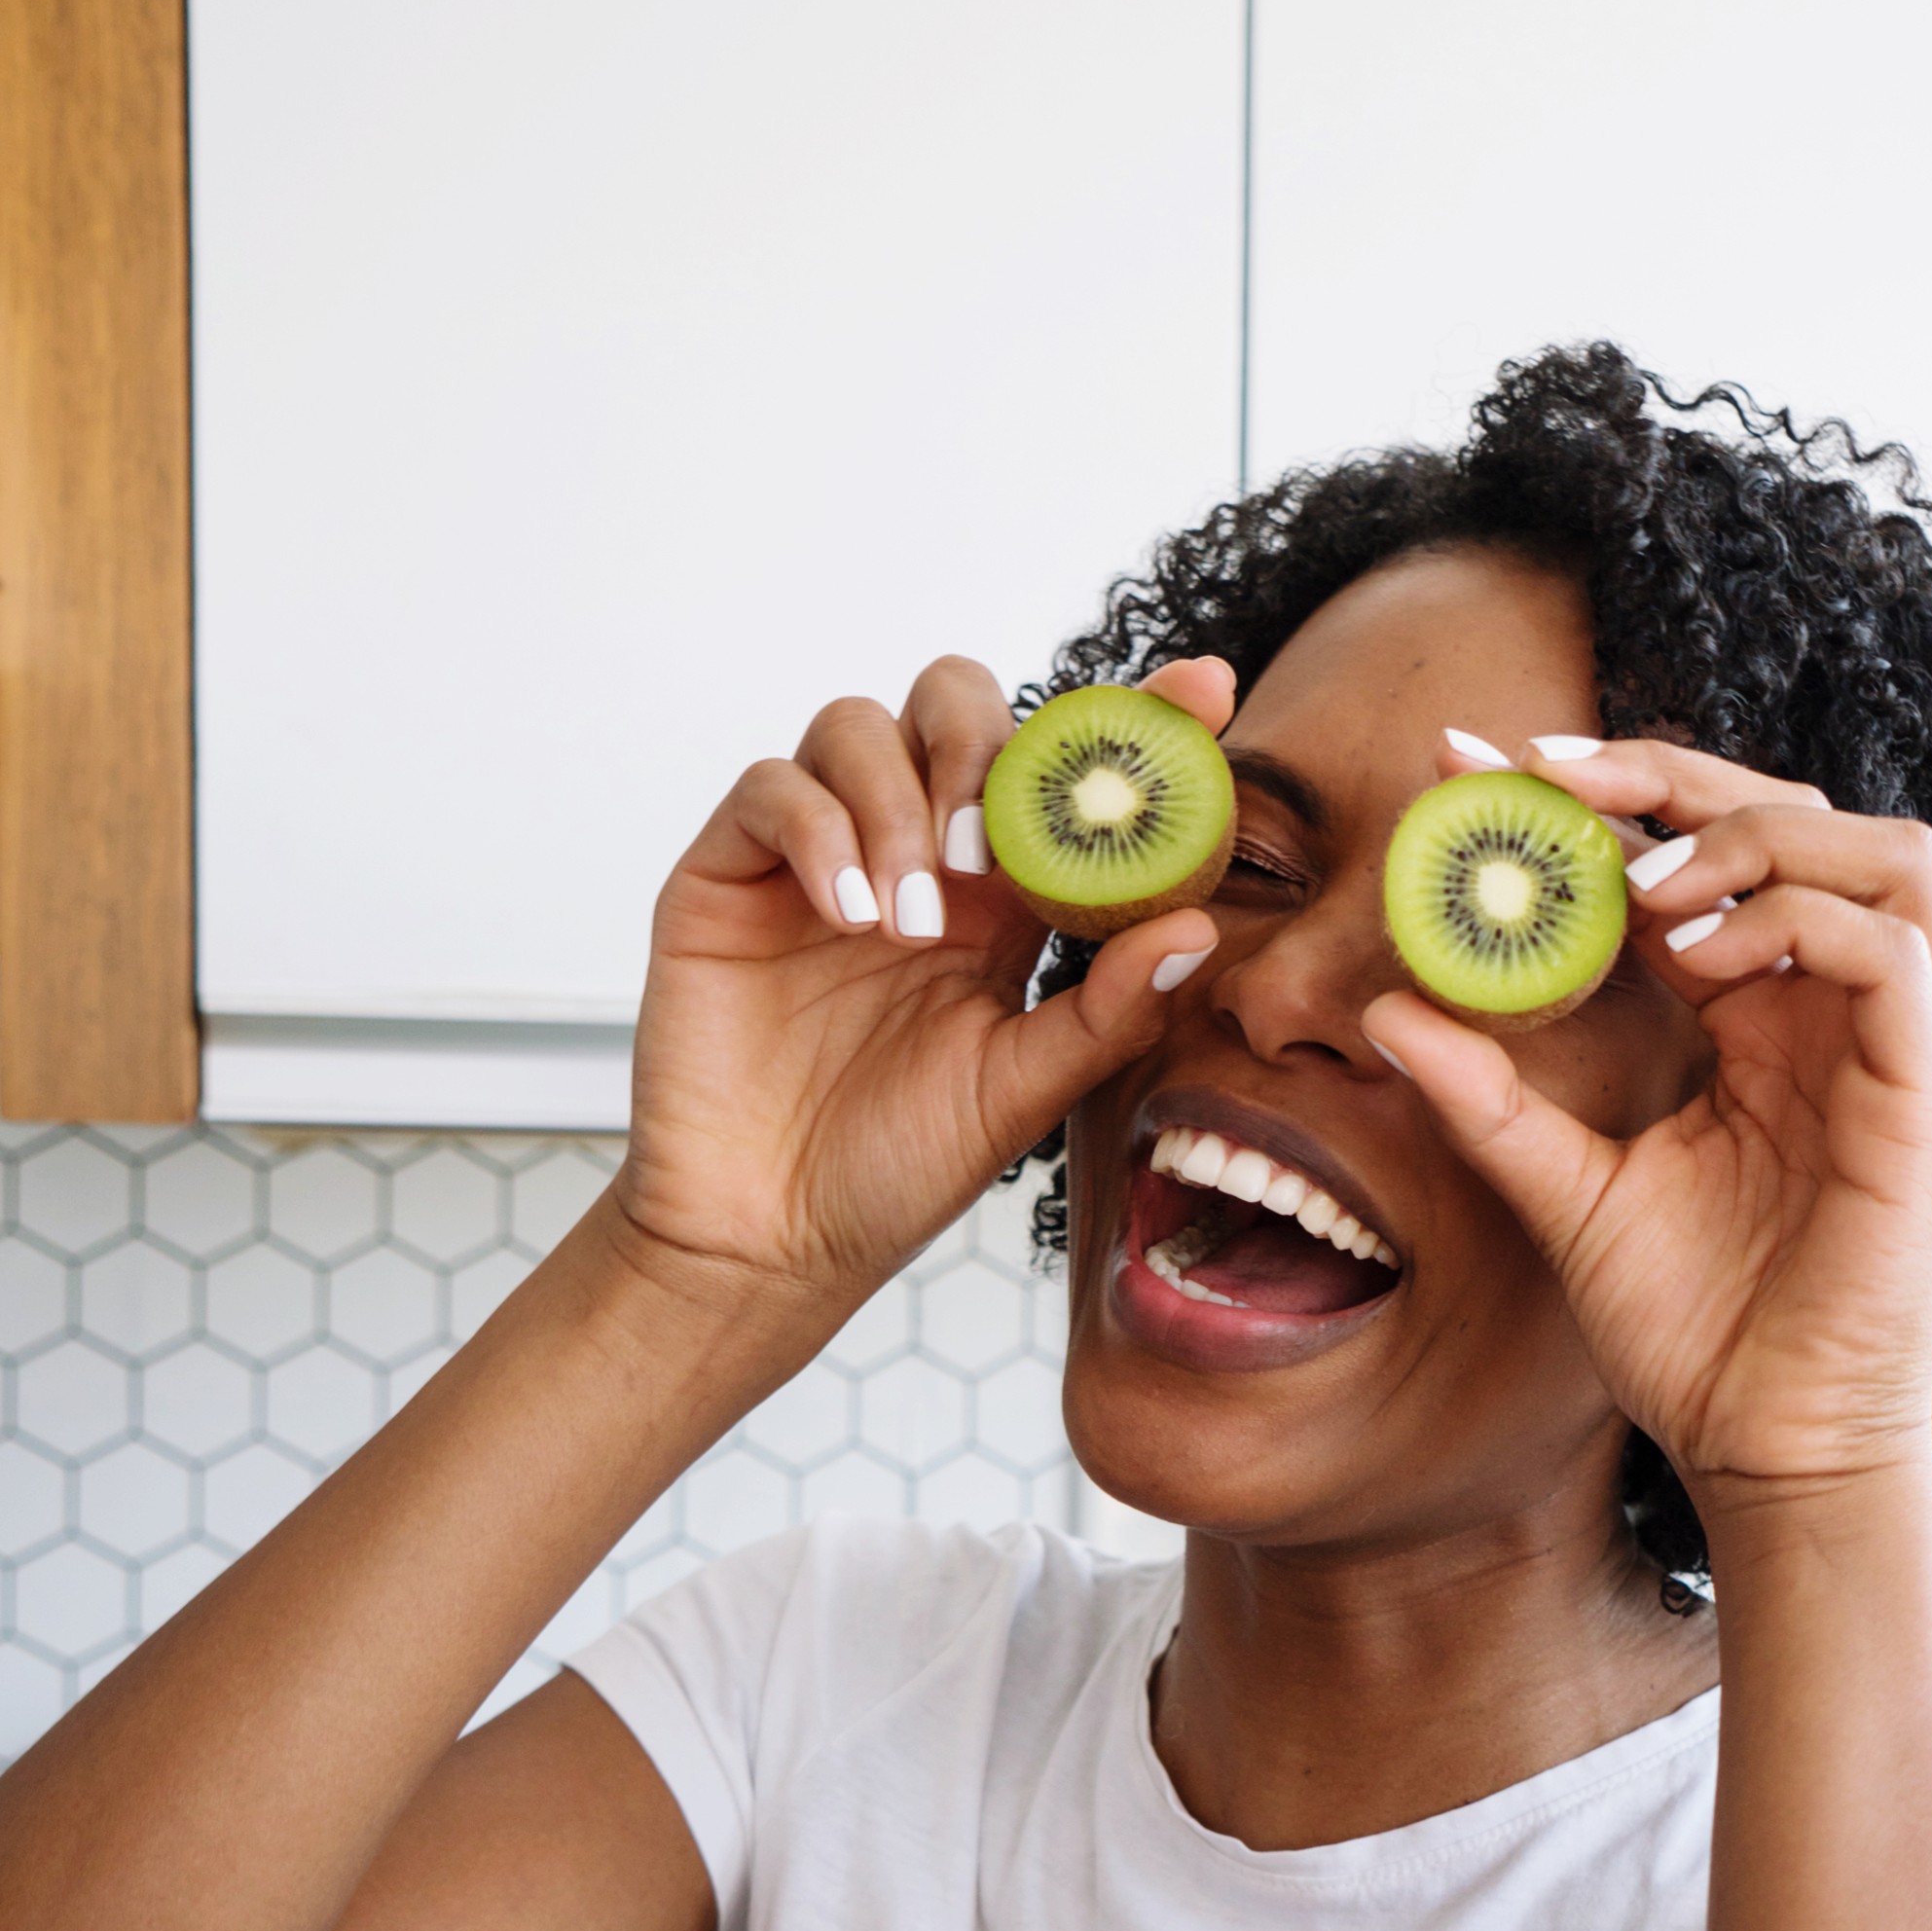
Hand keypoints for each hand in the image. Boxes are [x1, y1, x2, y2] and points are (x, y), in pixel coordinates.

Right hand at [613, 657, 1233, 1304]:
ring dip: (897, 800)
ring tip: (909, 922)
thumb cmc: (895, 1169)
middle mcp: (912, 852)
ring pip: (857, 723)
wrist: (769, 1239)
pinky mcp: (728, 874)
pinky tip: (851, 912)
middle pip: (953, 702)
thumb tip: (1198, 927)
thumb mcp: (1024, 1092)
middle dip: (981, 746)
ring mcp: (815, 856)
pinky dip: (819, 830)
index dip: (1133, 717)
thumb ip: (1109, 1011)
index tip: (1203, 691)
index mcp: (1000, 895)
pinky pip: (771, 788)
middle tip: (986, 852)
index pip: (1066, 771)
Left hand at [1362, 743, 1931, 1512]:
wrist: (1763, 1453)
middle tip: (1545, 779)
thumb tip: (1386, 1008)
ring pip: (1886, 852)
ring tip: (1640, 894)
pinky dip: (1797, 925)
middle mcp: (1844, 1014)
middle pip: (1803, 815)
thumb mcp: (1566, 1196)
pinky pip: (1895, 951)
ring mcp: (1900, 1051)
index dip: (1601, 794)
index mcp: (1767, 1019)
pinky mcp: (1928, 1100)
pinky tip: (1699, 964)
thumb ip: (1490, 1102)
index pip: (1701, 858)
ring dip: (1756, 840)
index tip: (1473, 767)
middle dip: (1673, 775)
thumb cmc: (1688, 1334)